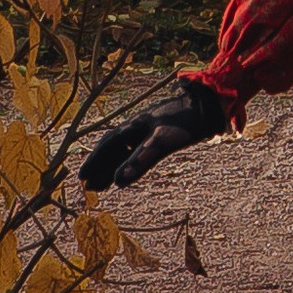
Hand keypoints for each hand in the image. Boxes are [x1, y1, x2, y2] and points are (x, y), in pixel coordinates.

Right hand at [77, 76, 229, 190]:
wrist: (209, 106)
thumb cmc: (186, 123)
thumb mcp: (162, 142)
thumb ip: (141, 160)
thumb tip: (118, 181)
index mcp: (134, 125)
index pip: (108, 145)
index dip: (94, 162)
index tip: (82, 178)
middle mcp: (137, 125)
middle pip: (112, 148)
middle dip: (100, 166)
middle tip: (89, 187)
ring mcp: (148, 128)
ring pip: (123, 149)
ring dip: (111, 165)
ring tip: (103, 184)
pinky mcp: (159, 131)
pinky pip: (135, 148)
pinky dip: (126, 160)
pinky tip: (129, 167)